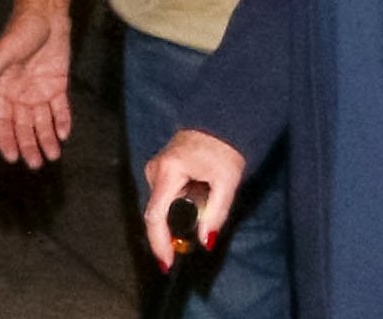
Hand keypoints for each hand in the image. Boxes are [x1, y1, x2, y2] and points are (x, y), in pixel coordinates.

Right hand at [0, 10, 72, 167]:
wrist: (47, 13)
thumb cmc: (21, 29)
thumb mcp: (5, 50)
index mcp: (3, 88)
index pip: (2, 121)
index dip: (6, 139)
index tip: (12, 158)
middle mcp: (20, 94)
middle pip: (23, 126)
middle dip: (29, 145)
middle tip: (36, 164)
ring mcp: (39, 90)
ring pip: (42, 121)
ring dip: (46, 138)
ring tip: (52, 156)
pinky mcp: (57, 84)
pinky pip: (60, 108)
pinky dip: (62, 120)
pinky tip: (65, 134)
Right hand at [142, 130, 245, 267]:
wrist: (221, 121)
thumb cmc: (225, 149)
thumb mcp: (227, 181)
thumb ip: (216, 213)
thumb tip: (205, 241)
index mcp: (169, 171)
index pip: (155, 216)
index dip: (159, 242)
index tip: (167, 262)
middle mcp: (155, 170)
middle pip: (159, 212)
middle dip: (177, 224)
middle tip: (204, 214)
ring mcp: (155, 168)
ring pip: (163, 205)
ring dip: (181, 210)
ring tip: (207, 192)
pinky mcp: (159, 168)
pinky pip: (165, 196)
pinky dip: (179, 202)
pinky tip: (198, 189)